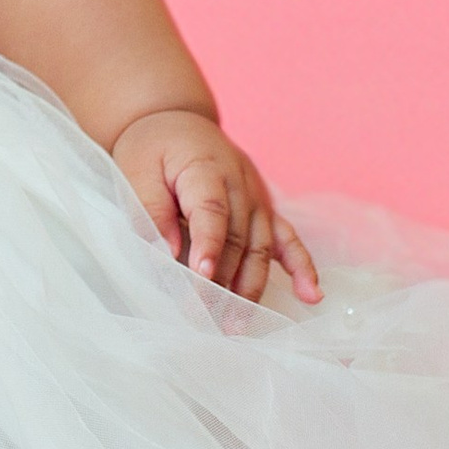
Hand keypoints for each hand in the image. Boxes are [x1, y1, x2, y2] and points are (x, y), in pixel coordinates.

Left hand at [108, 108, 321, 305]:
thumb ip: (151, 209)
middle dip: (224, 283)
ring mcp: (258, 198)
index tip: (200, 278)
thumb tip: (168, 252)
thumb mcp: (136, 169)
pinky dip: (302, 267)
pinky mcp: (265, 210)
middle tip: (207, 320)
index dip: (208, 245)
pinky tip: (311, 296)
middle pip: (238, 239)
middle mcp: (241, 185)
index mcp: (206, 169)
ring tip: (236, 326)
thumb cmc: (152, 148)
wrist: (176, 122)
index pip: (211, 211)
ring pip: (261, 248)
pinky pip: (288, 239)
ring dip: (251, 289)